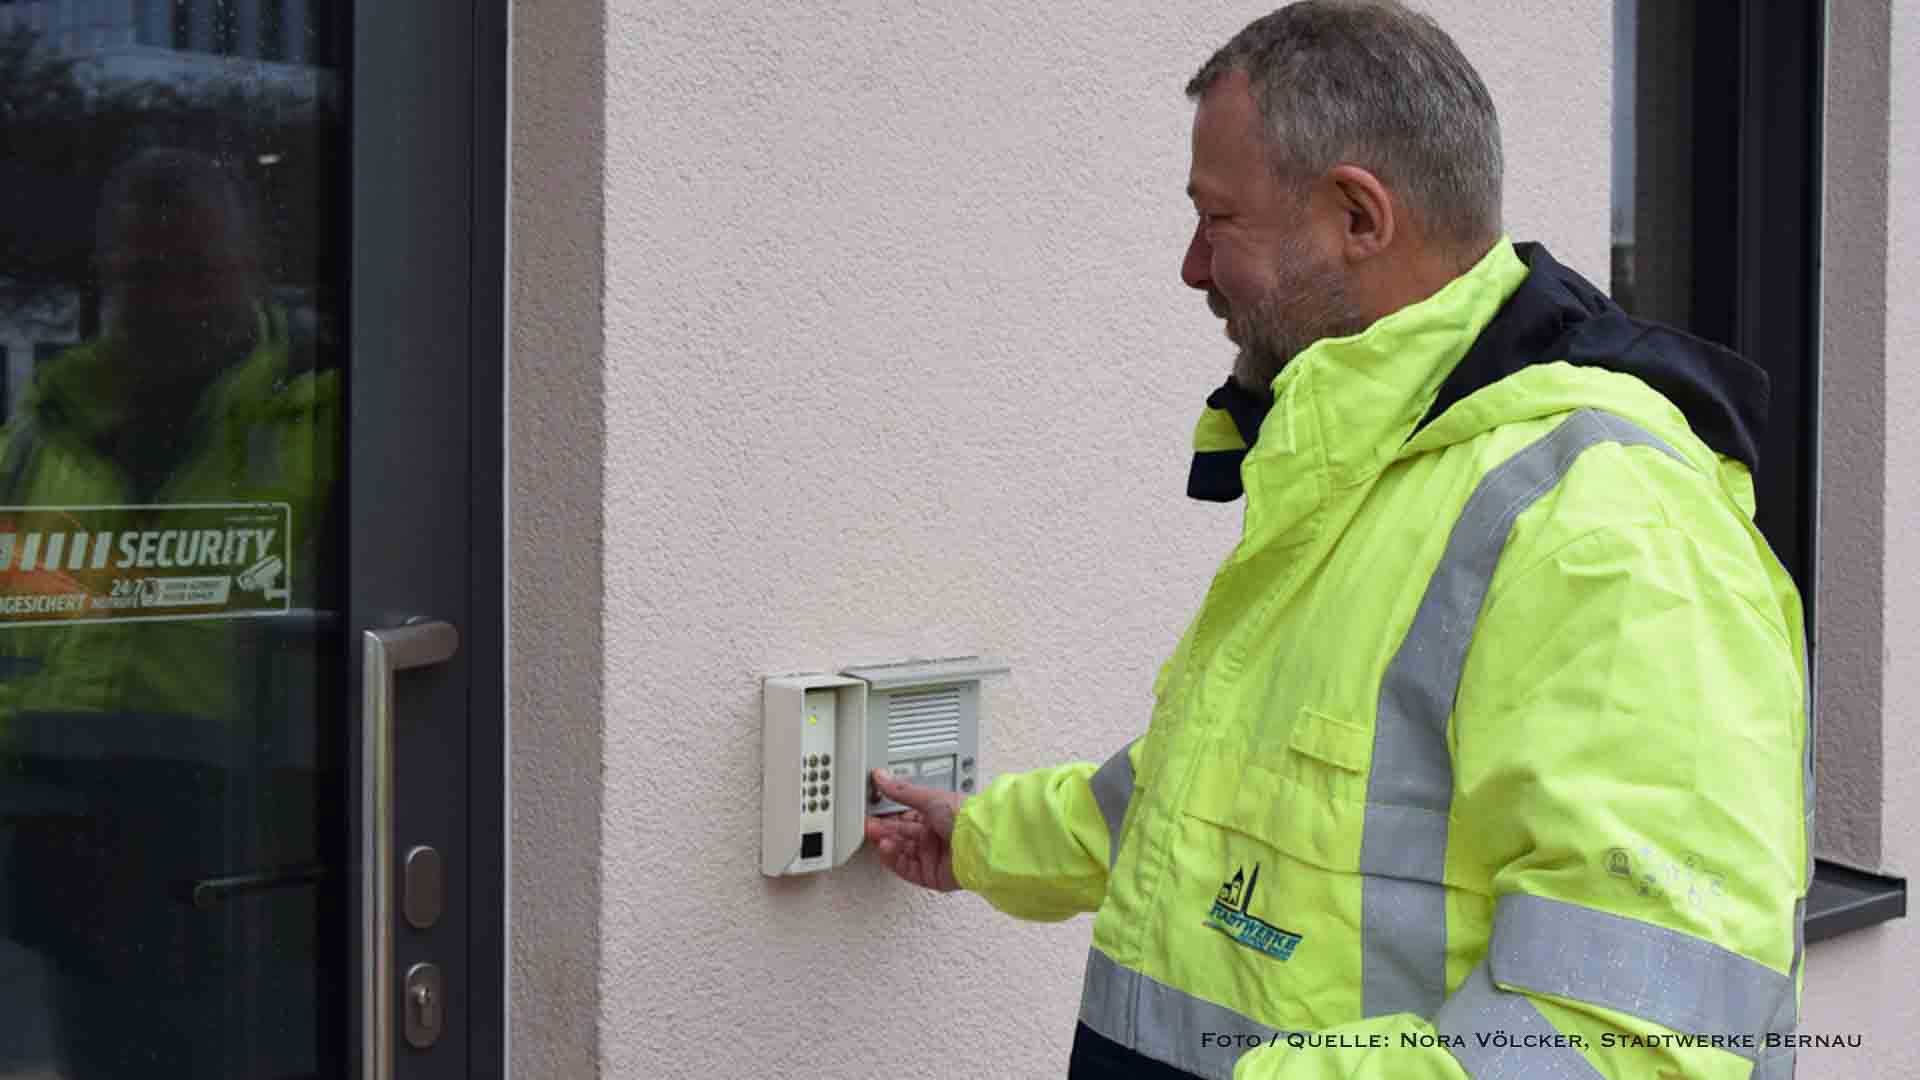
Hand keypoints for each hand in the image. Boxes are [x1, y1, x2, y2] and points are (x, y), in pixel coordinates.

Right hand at [864, 769, 965, 892]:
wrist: (980, 843)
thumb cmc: (964, 817)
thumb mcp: (930, 797)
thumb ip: (902, 791)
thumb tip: (881, 777)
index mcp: (936, 817)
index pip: (905, 817)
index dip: (887, 815)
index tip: (872, 811)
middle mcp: (935, 837)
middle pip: (901, 836)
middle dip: (883, 830)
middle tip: (867, 824)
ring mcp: (933, 857)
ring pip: (901, 852)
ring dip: (886, 843)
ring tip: (875, 835)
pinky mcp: (932, 875)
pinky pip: (906, 869)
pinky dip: (893, 859)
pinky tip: (886, 848)